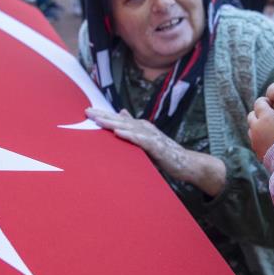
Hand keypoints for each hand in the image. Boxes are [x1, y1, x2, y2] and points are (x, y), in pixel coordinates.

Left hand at [86, 107, 224, 194]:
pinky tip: (118, 133)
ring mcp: (151, 136)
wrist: (185, 163)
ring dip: (113, 123)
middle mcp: (145, 128)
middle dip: (104, 115)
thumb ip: (133, 126)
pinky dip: (129, 136)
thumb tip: (122, 112)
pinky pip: (140, 140)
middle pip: (121, 120)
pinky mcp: (156, 146)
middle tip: (87, 111)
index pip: (119, 119)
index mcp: (141, 127)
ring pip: (128, 127)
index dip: (104, 114)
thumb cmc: (164, 153)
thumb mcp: (146, 139)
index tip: (88, 111)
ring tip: (98, 120)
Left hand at [247, 97, 273, 160]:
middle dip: (259, 114)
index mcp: (266, 117)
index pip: (259, 103)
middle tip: (270, 116)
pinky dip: (260, 139)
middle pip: (251, 115)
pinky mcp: (257, 152)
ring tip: (270, 130)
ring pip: (251, 129)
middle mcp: (256, 128)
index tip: (271, 103)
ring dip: (258, 127)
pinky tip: (271, 142)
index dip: (265, 101)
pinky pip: (255, 142)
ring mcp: (255, 141)